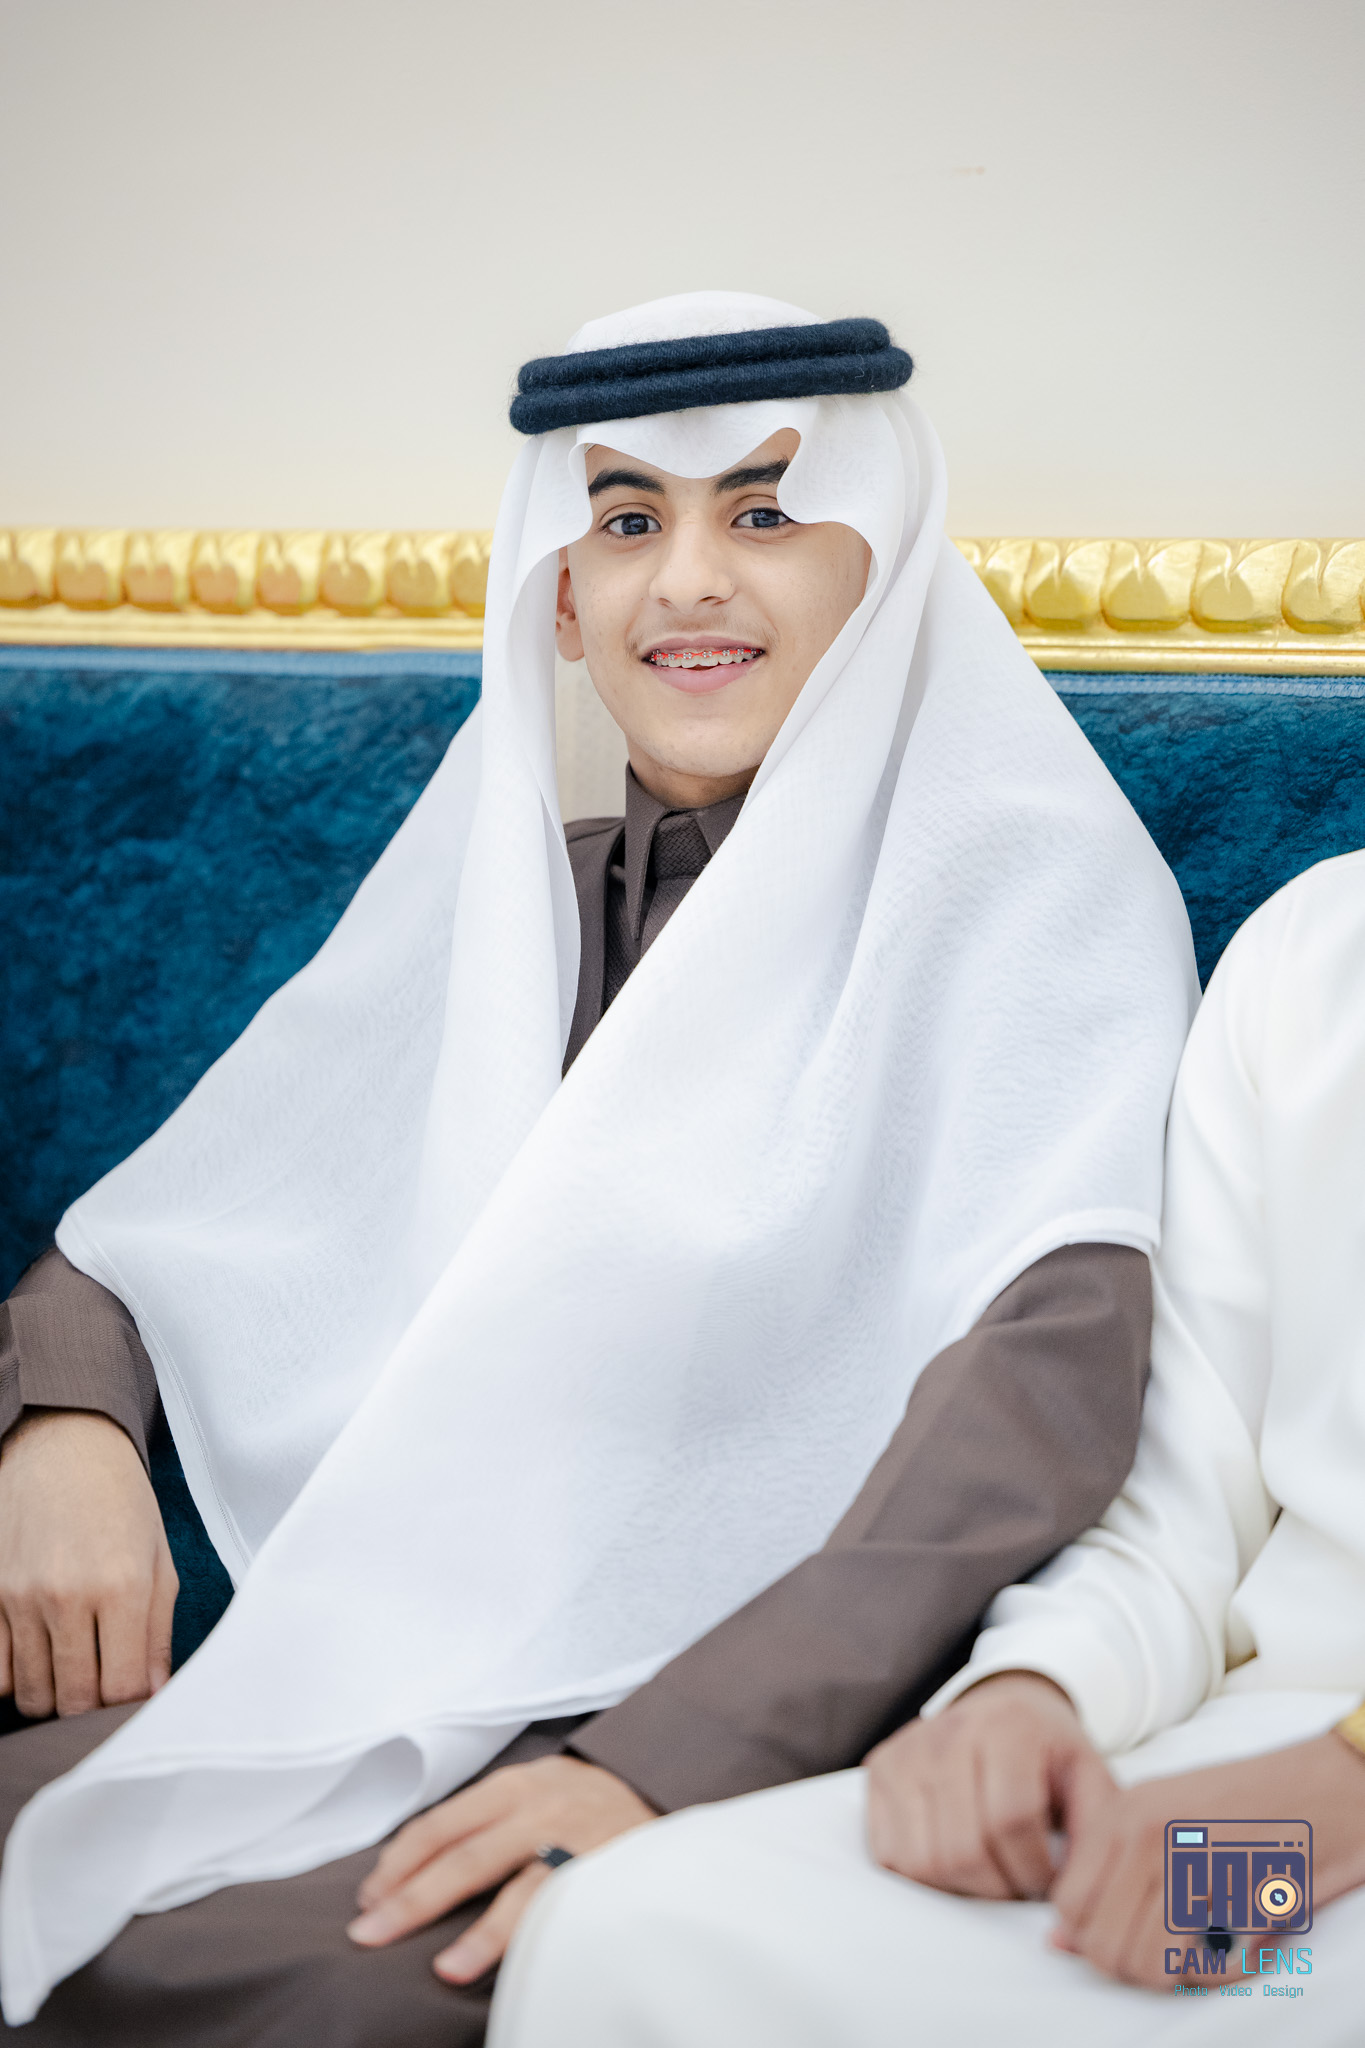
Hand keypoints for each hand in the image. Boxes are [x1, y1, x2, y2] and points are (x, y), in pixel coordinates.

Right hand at [0, 1409, 177, 1717]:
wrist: (63, 1446)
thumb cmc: (119, 1499)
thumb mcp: (158, 1558)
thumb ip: (158, 1632)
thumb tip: (153, 1692)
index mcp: (122, 1586)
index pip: (119, 1689)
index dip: (127, 1703)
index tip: (130, 1692)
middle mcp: (67, 1596)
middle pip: (73, 1701)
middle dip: (92, 1704)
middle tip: (102, 1679)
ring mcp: (20, 1597)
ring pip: (32, 1693)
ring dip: (55, 1693)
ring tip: (73, 1666)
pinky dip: (16, 1676)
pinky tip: (38, 1652)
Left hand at [347, 1753, 655, 1982]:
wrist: (661, 1790)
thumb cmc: (584, 1801)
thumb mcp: (534, 1790)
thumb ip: (487, 1820)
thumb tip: (416, 1867)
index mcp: (514, 1785)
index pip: (440, 1825)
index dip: (399, 1863)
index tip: (369, 1899)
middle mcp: (540, 1806)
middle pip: (464, 1856)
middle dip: (412, 1899)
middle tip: (369, 1935)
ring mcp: (574, 1840)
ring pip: (518, 1888)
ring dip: (479, 1933)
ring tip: (445, 1969)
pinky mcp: (605, 1872)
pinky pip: (564, 1908)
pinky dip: (535, 1938)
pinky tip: (512, 1965)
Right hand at [864, 1671, 1116, 1899]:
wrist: (1003, 1705)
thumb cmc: (1047, 1751)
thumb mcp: (1089, 1776)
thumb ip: (1096, 1829)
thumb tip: (1077, 1898)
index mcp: (1007, 1727)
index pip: (1010, 1820)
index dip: (1033, 1870)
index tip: (1049, 1882)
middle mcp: (948, 1732)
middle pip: (963, 1848)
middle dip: (999, 1888)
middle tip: (1019, 1887)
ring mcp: (906, 1751)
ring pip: (923, 1859)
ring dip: (961, 1889)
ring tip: (991, 1876)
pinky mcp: (879, 1770)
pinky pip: (891, 1855)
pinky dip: (924, 1877)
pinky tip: (955, 1863)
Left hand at [1051, 1733, 1364, 1989]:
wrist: (1327, 1785)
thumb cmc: (1249, 1813)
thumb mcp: (1168, 1827)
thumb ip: (1108, 1879)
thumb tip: (1057, 1944)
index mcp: (1120, 1812)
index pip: (1066, 1906)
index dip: (1095, 1939)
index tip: (1137, 1935)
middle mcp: (1142, 1830)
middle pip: (1097, 1942)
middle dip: (1133, 1965)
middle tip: (1179, 1949)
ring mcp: (1185, 1855)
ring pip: (1139, 1961)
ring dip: (1174, 1974)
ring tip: (1208, 1947)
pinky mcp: (1232, 1885)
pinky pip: (1194, 1966)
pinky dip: (1214, 1974)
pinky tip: (1238, 1944)